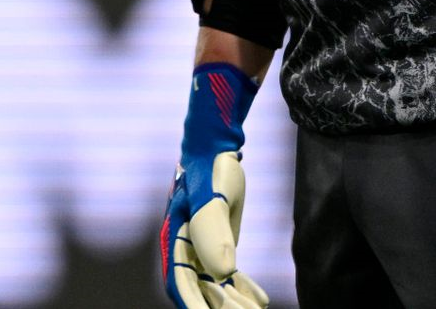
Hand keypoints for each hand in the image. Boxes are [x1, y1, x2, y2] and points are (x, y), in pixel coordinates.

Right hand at [159, 63, 268, 308]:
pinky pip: (225, 275)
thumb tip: (224, 272)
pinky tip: (260, 298)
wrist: (215, 143)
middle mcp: (183, 245)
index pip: (181, 282)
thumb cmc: (210, 167)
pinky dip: (240, 289)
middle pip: (198, 289)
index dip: (196, 306)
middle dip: (219, 308)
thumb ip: (213, 230)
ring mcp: (199, 245)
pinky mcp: (216, 241)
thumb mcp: (213, 196)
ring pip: (213, 286)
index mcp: (175, 237)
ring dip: (232, 301)